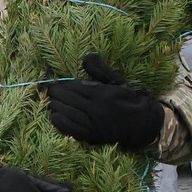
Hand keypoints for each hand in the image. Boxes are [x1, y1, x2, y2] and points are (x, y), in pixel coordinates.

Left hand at [48, 54, 164, 151]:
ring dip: (55, 106)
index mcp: (102, 93)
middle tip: (51, 91)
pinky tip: (54, 116)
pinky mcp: (91, 135)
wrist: (140, 123)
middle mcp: (96, 108)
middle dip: (56, 94)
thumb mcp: (116, 81)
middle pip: (68, 99)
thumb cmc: (127, 100)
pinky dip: (59, 121)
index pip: (74, 87)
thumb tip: (86, 56)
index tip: (56, 83)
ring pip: (67, 112)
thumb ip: (100, 69)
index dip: (62, 84)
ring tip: (52, 102)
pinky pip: (70, 128)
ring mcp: (93, 123)